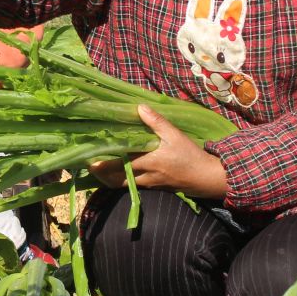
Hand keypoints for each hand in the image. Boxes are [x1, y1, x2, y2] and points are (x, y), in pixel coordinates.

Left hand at [88, 105, 228, 200]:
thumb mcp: (175, 135)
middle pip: (117, 180)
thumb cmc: (190, 156)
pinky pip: (134, 185)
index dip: (103, 165)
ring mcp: (150, 184)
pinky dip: (124, 180)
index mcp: (148, 163)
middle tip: (90, 165)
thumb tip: (139, 107)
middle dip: (102, 175)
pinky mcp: (155, 187)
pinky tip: (121, 171)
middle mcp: (146, 176)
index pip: (119, 166)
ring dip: (111, 178)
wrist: (207, 178)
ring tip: (100, 168)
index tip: (89, 160)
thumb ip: (156, 122)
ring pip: (125, 184)